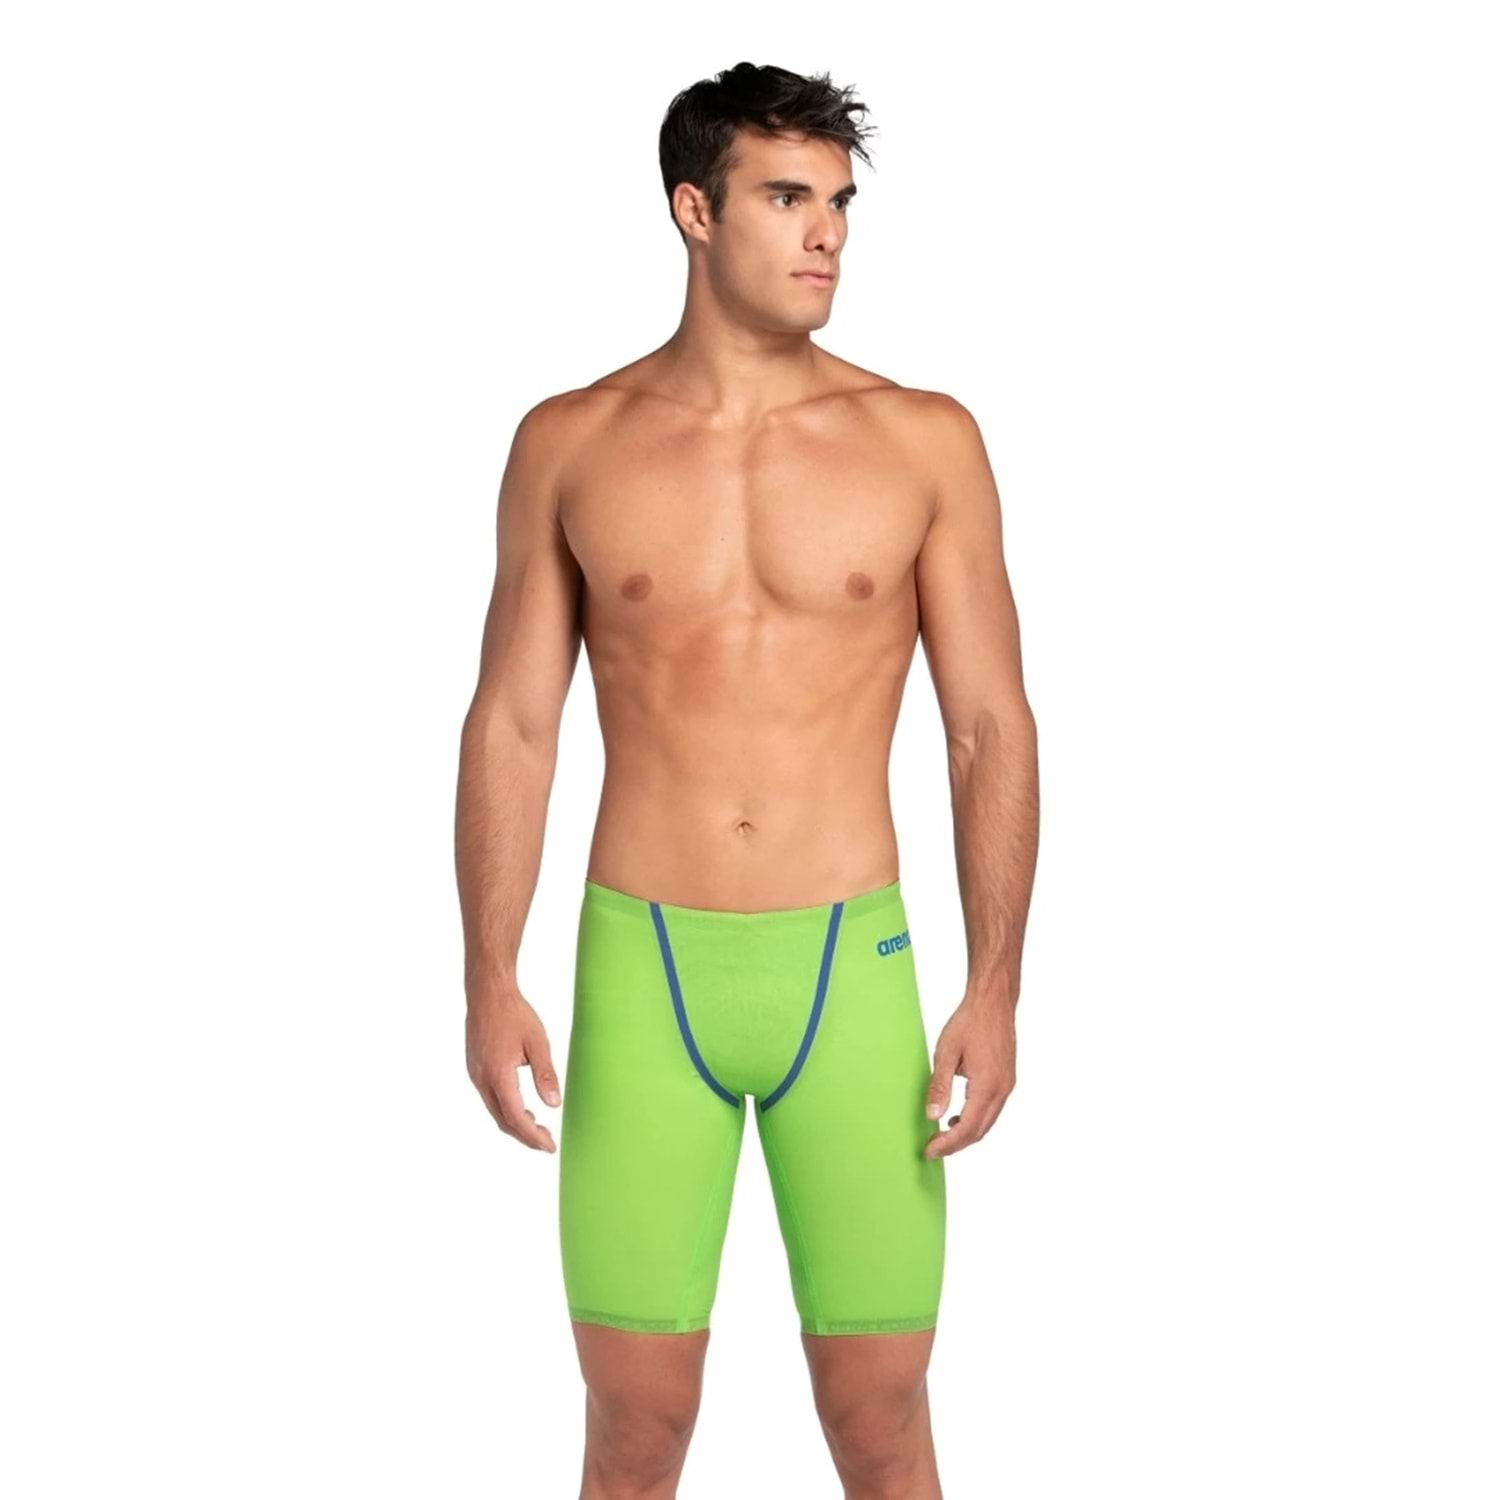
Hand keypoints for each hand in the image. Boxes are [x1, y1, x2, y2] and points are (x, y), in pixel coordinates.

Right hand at [466, 987, 561, 1151]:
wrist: (487, 993)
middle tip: (547, 1143)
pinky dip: (506, 1109)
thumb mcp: (537, 1042)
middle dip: (525, 1136)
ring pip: (495, 1111)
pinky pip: (490, 1099)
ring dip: (515, 1123)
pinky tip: (522, 1106)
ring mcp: (475, 1075)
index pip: (516, 1117)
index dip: (533, 1136)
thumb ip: (545, 1074)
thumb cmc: (514, 1014)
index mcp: (498, 1075)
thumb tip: (555, 1104)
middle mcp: (482, 1080)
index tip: (549, 1146)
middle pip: (503, 1121)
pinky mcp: (475, 1069)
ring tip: (538, 1128)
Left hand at [923, 995, 1015, 1159]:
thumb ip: (939, 1086)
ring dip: (967, 1133)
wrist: (993, 1002)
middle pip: (980, 1131)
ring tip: (942, 1136)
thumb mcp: (946, 1053)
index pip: (967, 1128)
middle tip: (933, 1149)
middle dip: (956, 1144)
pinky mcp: (1007, 1079)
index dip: (948, 1144)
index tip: (930, 1151)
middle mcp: (1002, 1090)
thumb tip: (932, 1115)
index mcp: (987, 1086)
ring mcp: (1007, 1085)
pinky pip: (992, 1109)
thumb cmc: (970, 1022)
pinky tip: (959, 1117)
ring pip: (988, 1122)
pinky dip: (976, 1120)